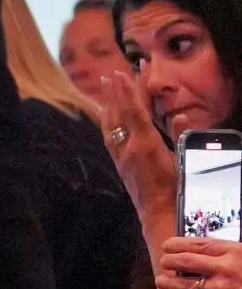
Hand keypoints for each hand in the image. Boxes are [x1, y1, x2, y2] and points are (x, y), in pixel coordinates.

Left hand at [98, 70, 175, 218]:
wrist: (159, 214)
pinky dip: (106, 122)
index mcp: (145, 145)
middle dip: (117, 92)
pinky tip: (105, 116)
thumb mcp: (183, 162)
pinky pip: (109, 137)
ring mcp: (121, 157)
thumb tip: (180, 117)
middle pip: (120, 114)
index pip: (134, 111)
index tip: (123, 74)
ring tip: (104, 88)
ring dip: (108, 104)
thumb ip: (182, 138)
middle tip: (112, 74)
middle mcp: (128, 149)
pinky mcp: (120, 164)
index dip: (129, 91)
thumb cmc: (177, 189)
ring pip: (110, 125)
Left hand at [157, 235, 241, 288]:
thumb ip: (229, 253)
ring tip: (162, 279)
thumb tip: (205, 249)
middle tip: (164, 261)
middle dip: (169, 260)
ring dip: (169, 281)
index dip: (177, 244)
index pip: (198, 244)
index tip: (168, 245)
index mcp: (235, 252)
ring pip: (184, 283)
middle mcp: (225, 269)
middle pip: (185, 261)